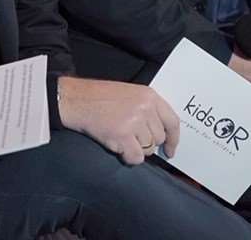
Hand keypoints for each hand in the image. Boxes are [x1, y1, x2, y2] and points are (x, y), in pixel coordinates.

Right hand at [57, 76, 179, 164]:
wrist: (76, 99)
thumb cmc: (100, 97)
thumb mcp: (130, 94)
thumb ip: (147, 109)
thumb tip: (159, 134)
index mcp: (149, 96)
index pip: (172, 121)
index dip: (173, 139)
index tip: (170, 150)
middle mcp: (145, 108)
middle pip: (158, 138)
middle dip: (146, 142)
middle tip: (129, 136)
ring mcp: (135, 122)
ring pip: (148, 149)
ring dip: (135, 148)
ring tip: (119, 137)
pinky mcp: (123, 136)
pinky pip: (136, 157)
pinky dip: (127, 157)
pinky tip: (117, 146)